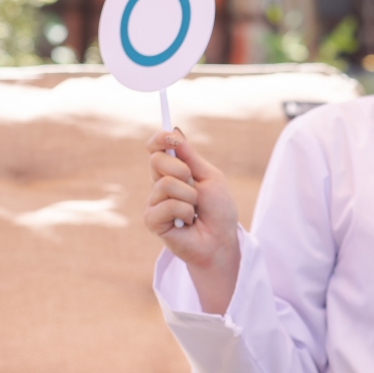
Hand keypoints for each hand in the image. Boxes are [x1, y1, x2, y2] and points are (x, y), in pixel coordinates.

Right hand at [145, 129, 240, 312]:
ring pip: (164, 184)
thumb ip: (190, 157)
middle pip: (156, 160)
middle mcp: (159, 185)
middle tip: (195, 186)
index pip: (155, 149)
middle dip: (182, 170)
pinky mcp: (152, 220)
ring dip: (189, 196)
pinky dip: (184, 211)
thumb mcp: (210, 177)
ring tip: (195, 210)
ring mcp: (153, 203)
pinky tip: (188, 222)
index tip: (171, 137)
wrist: (221, 241)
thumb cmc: (218, 211)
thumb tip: (174, 131)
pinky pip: (167, 205)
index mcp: (172, 172)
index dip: (159, 139)